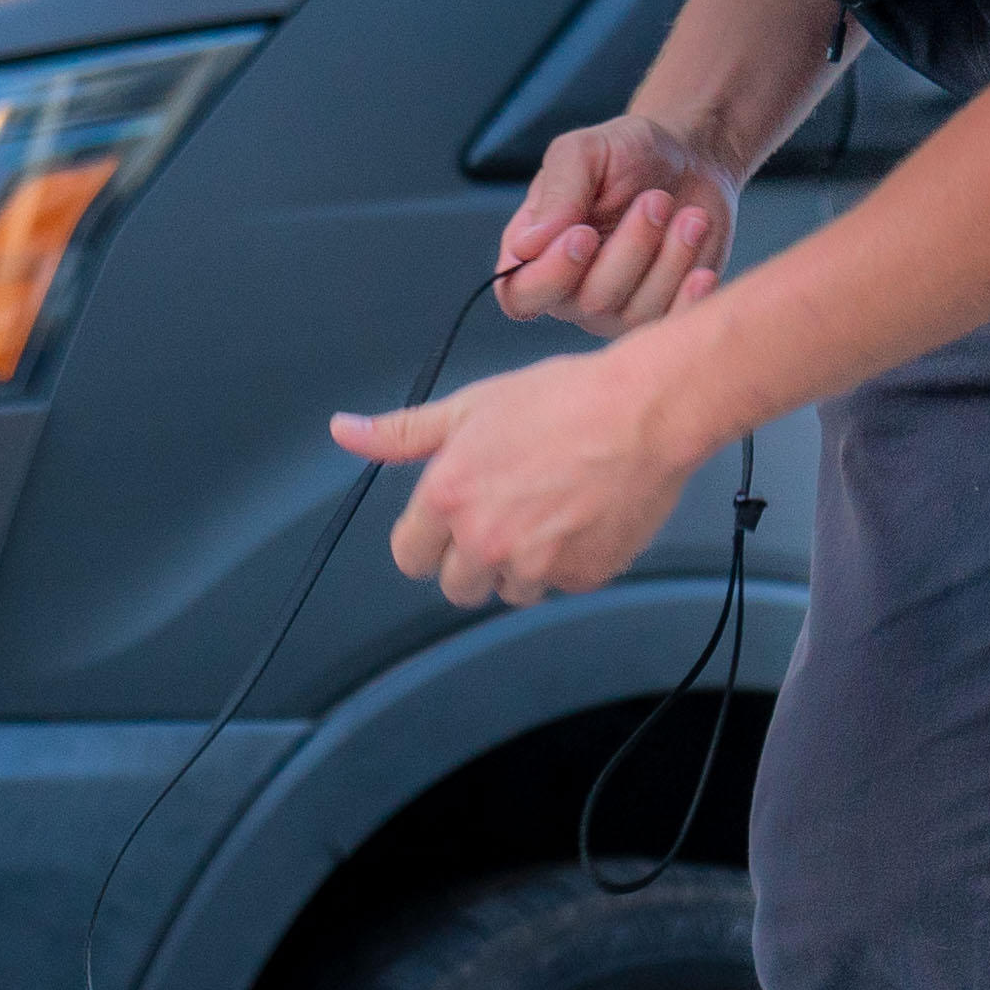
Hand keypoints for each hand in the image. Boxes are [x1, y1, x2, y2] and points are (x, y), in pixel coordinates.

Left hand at [335, 345, 698, 610]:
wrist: (645, 410)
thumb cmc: (562, 399)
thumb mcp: (470, 406)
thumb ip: (402, 433)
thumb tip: (344, 432)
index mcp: (448, 498)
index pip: (410, 557)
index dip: (429, 538)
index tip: (452, 520)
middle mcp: (485, 540)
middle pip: (456, 585)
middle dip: (472, 558)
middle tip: (505, 512)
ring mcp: (535, 565)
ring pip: (509, 590)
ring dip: (520, 565)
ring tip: (548, 510)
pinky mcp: (582, 577)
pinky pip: (559, 586)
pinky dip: (566, 562)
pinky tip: (580, 516)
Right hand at [494, 112, 739, 331]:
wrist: (688, 161)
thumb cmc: (627, 153)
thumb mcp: (585, 152)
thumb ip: (557, 193)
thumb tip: (526, 245)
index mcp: (535, 254)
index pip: (521, 295)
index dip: (550, 275)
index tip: (584, 234)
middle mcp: (570, 292)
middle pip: (589, 302)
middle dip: (630, 249)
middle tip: (656, 200)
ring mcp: (616, 310)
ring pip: (636, 312)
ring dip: (668, 260)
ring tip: (690, 216)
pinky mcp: (660, 315)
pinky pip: (671, 325)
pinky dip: (689, 300)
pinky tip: (702, 273)